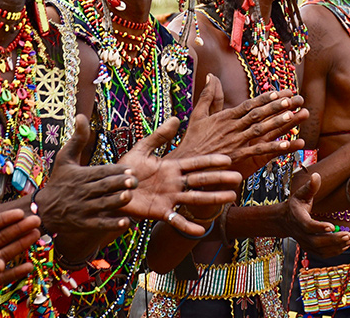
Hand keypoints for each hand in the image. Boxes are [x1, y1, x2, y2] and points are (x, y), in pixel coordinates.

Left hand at [0, 206, 40, 307]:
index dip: (4, 218)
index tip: (19, 212)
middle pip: (2, 237)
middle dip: (19, 228)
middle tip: (35, 219)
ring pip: (6, 254)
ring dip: (21, 244)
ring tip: (36, 234)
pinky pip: (2, 279)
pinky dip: (15, 273)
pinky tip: (29, 266)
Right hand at [36, 115, 136, 233]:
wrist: (43, 210)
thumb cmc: (59, 181)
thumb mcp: (65, 158)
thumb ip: (78, 138)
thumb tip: (81, 115)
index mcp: (80, 176)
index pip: (100, 172)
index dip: (114, 171)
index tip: (130, 168)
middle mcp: (82, 192)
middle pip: (102, 187)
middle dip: (118, 184)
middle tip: (134, 181)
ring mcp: (83, 209)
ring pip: (102, 205)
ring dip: (116, 201)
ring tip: (129, 196)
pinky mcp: (84, 224)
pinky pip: (99, 224)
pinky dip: (111, 224)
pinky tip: (125, 222)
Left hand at [121, 117, 240, 235]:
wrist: (111, 190)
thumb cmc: (125, 169)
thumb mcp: (141, 150)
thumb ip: (158, 136)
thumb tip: (176, 118)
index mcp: (172, 167)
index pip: (195, 163)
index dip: (211, 161)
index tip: (227, 159)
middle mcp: (175, 183)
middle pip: (201, 180)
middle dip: (219, 179)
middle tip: (238, 177)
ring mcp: (169, 198)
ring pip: (194, 198)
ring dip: (212, 198)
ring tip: (230, 197)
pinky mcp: (160, 212)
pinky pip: (176, 220)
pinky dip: (187, 226)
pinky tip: (200, 230)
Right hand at [174, 74, 306, 177]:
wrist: (186, 165)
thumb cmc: (192, 140)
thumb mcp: (198, 115)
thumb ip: (208, 95)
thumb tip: (211, 75)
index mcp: (225, 117)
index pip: (248, 105)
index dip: (264, 98)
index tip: (279, 92)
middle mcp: (232, 127)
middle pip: (258, 114)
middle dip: (276, 106)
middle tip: (293, 99)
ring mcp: (236, 142)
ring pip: (260, 129)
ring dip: (278, 122)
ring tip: (293, 115)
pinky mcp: (237, 156)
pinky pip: (258, 150)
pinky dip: (273, 147)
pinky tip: (287, 144)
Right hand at [284, 174, 349, 256]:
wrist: (284, 220)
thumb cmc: (295, 205)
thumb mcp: (301, 194)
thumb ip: (310, 187)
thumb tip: (316, 175)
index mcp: (298, 218)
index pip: (308, 226)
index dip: (319, 227)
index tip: (331, 225)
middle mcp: (300, 233)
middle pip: (316, 241)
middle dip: (333, 239)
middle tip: (348, 235)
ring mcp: (304, 243)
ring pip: (320, 249)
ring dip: (336, 247)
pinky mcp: (309, 248)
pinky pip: (322, 254)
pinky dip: (334, 252)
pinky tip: (345, 246)